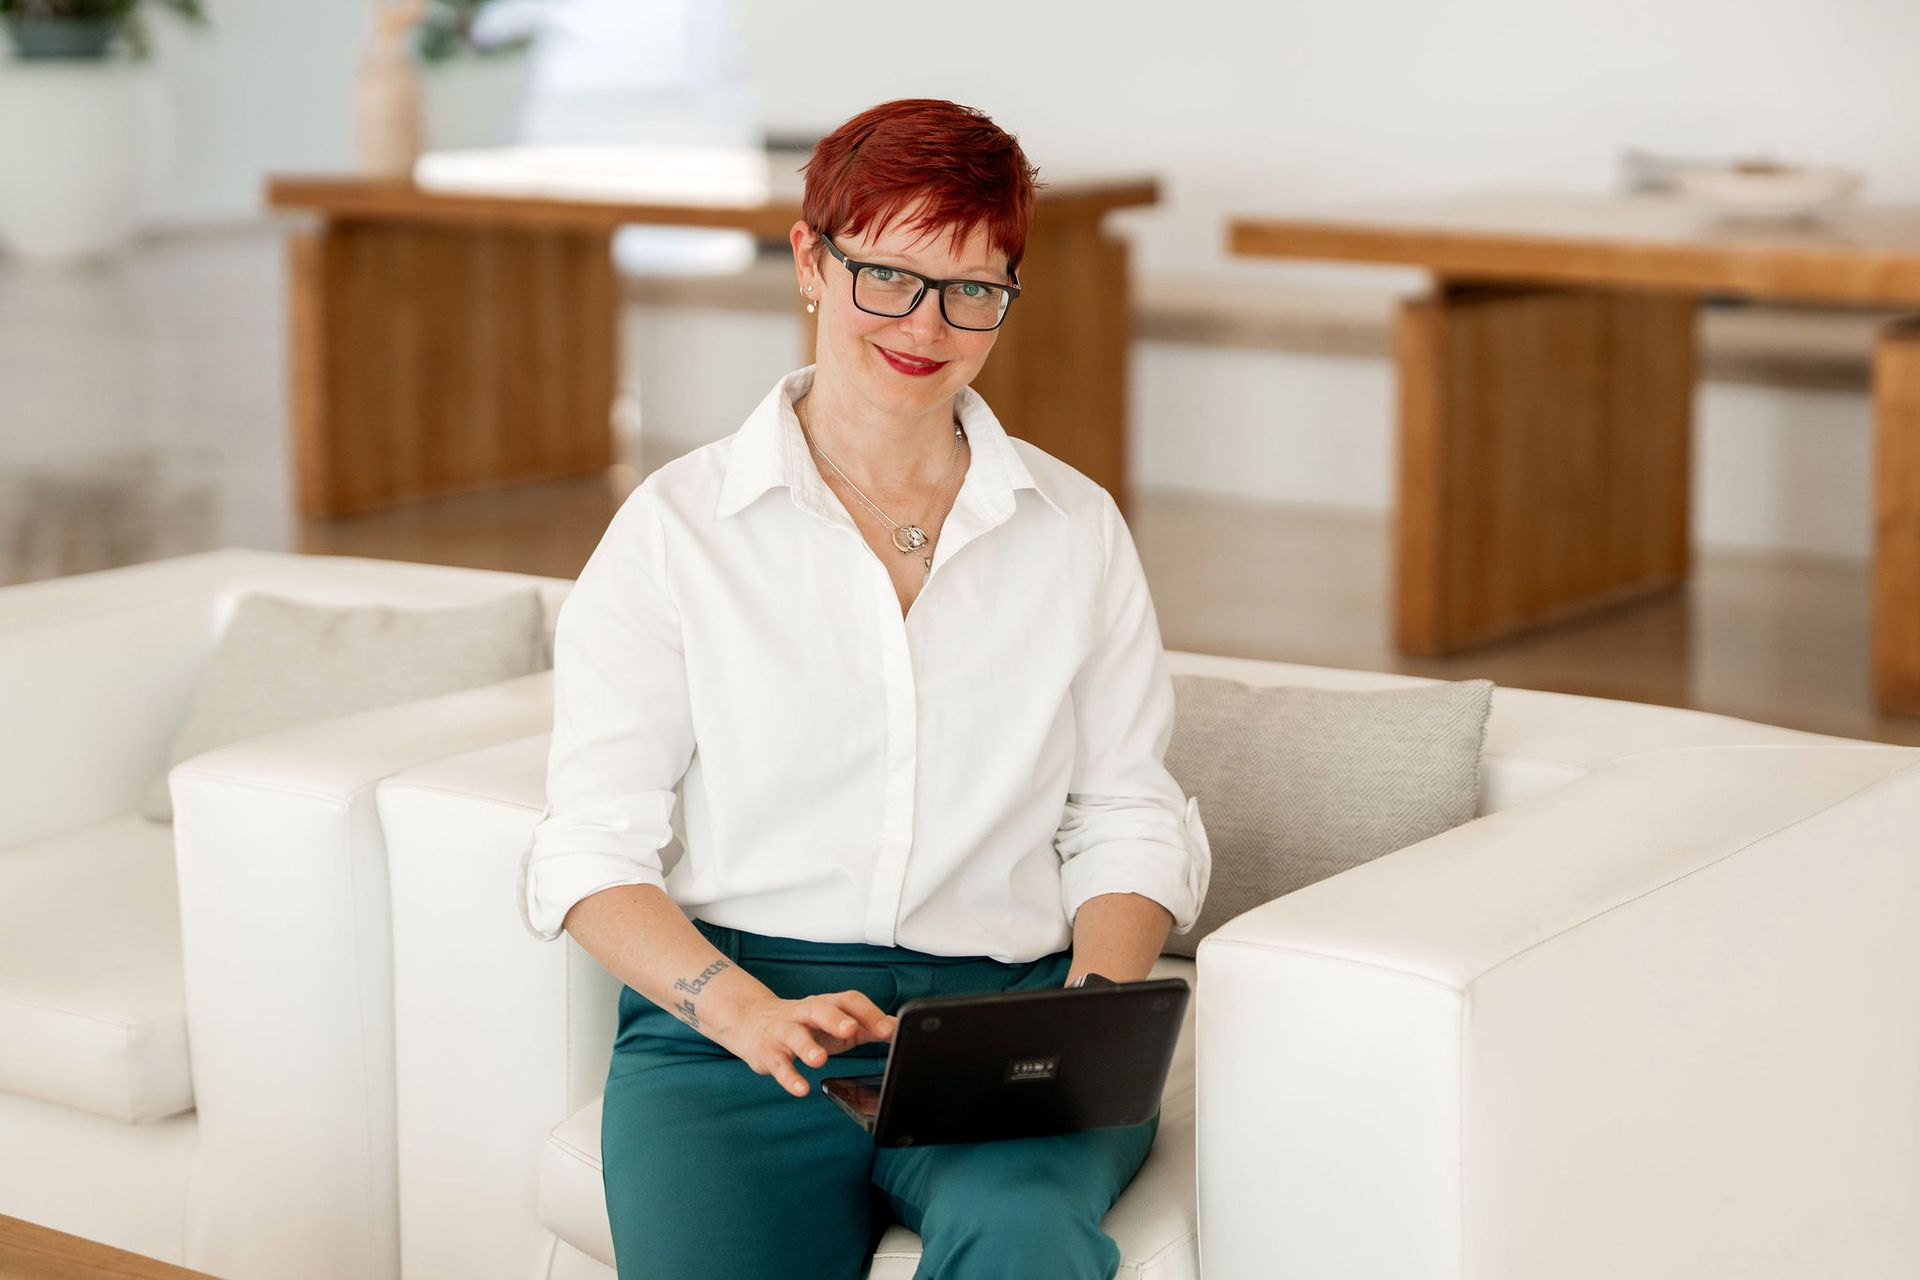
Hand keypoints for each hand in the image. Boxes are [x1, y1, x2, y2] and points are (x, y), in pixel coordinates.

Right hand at [710, 990, 895, 1097]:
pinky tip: (800, 1089)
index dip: (869, 1013)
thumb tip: (896, 1028)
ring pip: (795, 1035)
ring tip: (819, 1060)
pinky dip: (789, 1077)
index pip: (849, 1000)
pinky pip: (779, 1065)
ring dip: (808, 1047)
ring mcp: (784, 1031)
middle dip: (835, 1019)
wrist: (754, 1021)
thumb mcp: (836, 1022)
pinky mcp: (769, 1052)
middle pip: (820, 1010)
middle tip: (851, 1030)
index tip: (889, 1029)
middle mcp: (805, 1013)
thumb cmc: (806, 1024)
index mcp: (827, 1005)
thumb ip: (866, 1026)